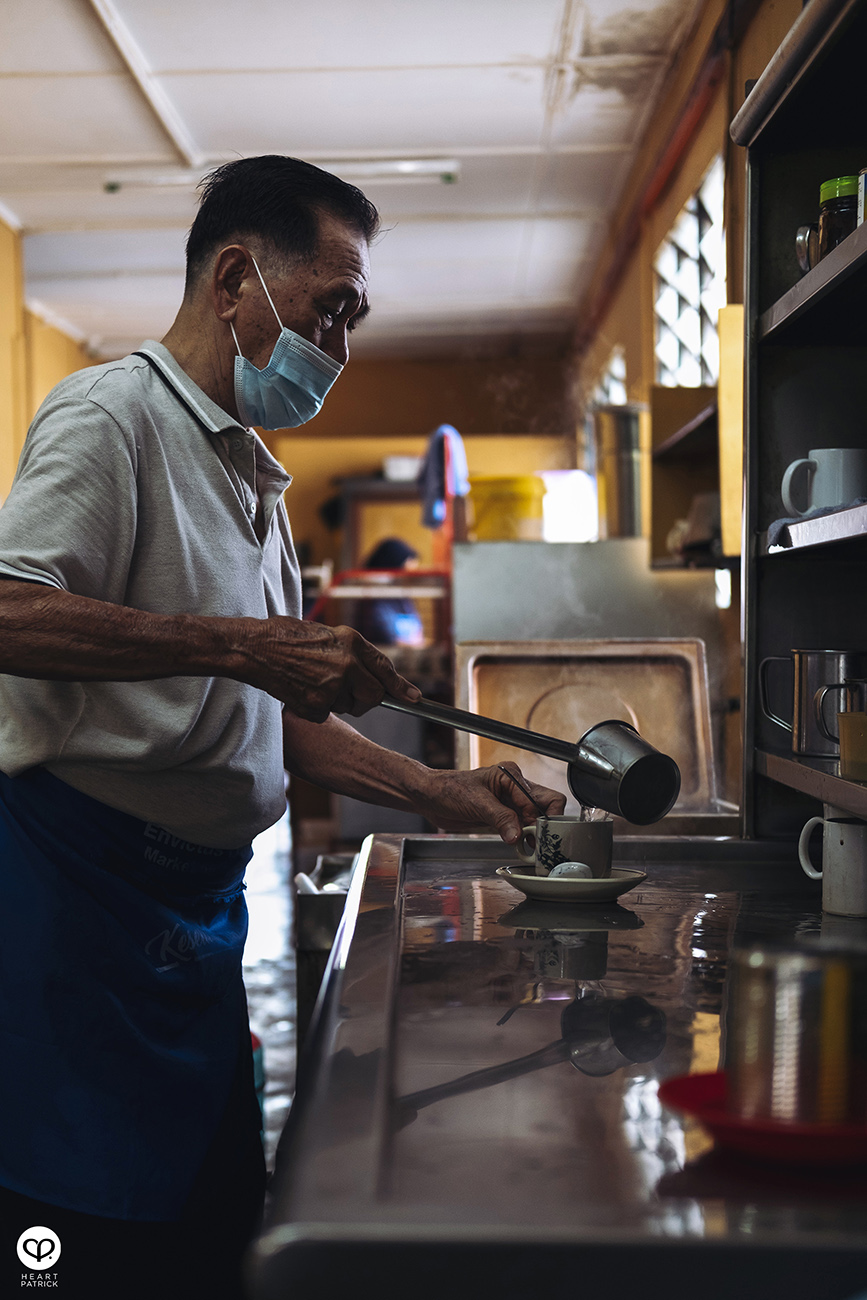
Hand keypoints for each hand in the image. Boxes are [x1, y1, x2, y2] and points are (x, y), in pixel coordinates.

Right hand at [238, 618, 419, 721]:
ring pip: (348, 707)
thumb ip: (352, 653)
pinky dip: (315, 707)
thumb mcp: (328, 634)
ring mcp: (332, 687)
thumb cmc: (288, 636)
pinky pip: (325, 714)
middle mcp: (347, 664)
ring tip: (312, 679)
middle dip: (364, 699)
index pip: (385, 669)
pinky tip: (301, 689)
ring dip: (335, 700)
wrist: (256, 648)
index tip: (414, 698)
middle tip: (347, 692)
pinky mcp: (316, 705)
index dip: (401, 687)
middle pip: (373, 696)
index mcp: (353, 642)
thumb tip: (373, 674)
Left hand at [413, 761, 565, 843]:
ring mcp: (510, 803)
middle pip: (545, 805)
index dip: (540, 819)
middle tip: (542, 843)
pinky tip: (523, 848)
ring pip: (535, 818)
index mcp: (511, 776)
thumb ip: (500, 818)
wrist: (430, 797)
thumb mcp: (477, 803)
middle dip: (546, 825)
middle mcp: (515, 788)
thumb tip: (517, 835)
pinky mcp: (503, 816)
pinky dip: (525, 838)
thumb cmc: (449, 789)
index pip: (541, 798)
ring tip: (534, 850)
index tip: (537, 836)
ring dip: (536, 834)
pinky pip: (522, 827)